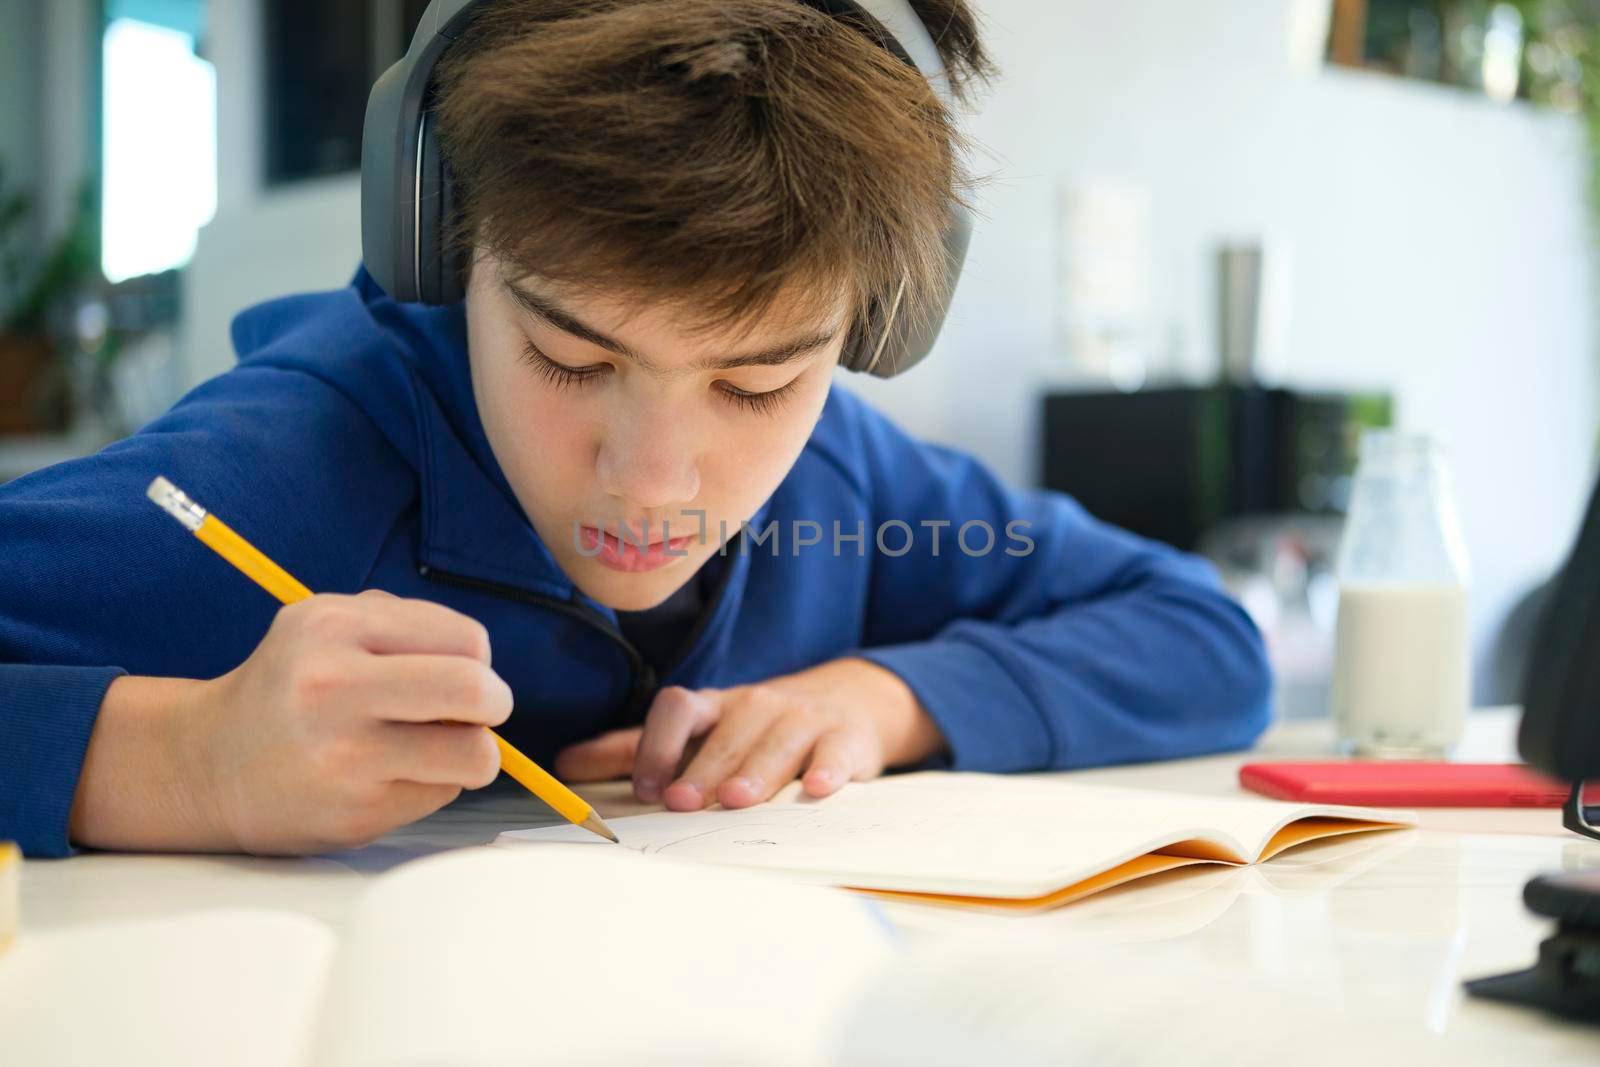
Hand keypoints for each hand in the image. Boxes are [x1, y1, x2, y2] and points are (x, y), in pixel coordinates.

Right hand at [73, 590, 513, 854]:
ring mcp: (345, 757)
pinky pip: (440, 794)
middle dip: (496, 703)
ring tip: (441, 747)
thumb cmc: (291, 688)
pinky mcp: (355, 814)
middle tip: (484, 711)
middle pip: (474, 690)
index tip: (461, 673)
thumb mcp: (329, 625)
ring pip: (474, 755)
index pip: (465, 640)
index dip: (478, 660)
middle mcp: (333, 688)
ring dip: (474, 753)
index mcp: (333, 627)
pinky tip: (388, 777)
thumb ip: (407, 627)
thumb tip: (485, 668)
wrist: (209, 766)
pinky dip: (432, 784)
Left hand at [554, 657, 945, 810]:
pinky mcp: (845, 739)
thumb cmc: (756, 727)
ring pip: (777, 743)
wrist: (847, 702)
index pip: (679, 709)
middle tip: (682, 802)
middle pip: (726, 734)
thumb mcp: (699, 730)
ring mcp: (803, 721)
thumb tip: (562, 767)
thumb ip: (634, 750)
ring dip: (756, 771)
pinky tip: (816, 789)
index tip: (645, 786)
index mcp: (715, 706)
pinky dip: (827, 770)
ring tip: (737, 800)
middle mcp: (756, 706)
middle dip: (703, 768)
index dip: (659, 744)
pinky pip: (835, 752)